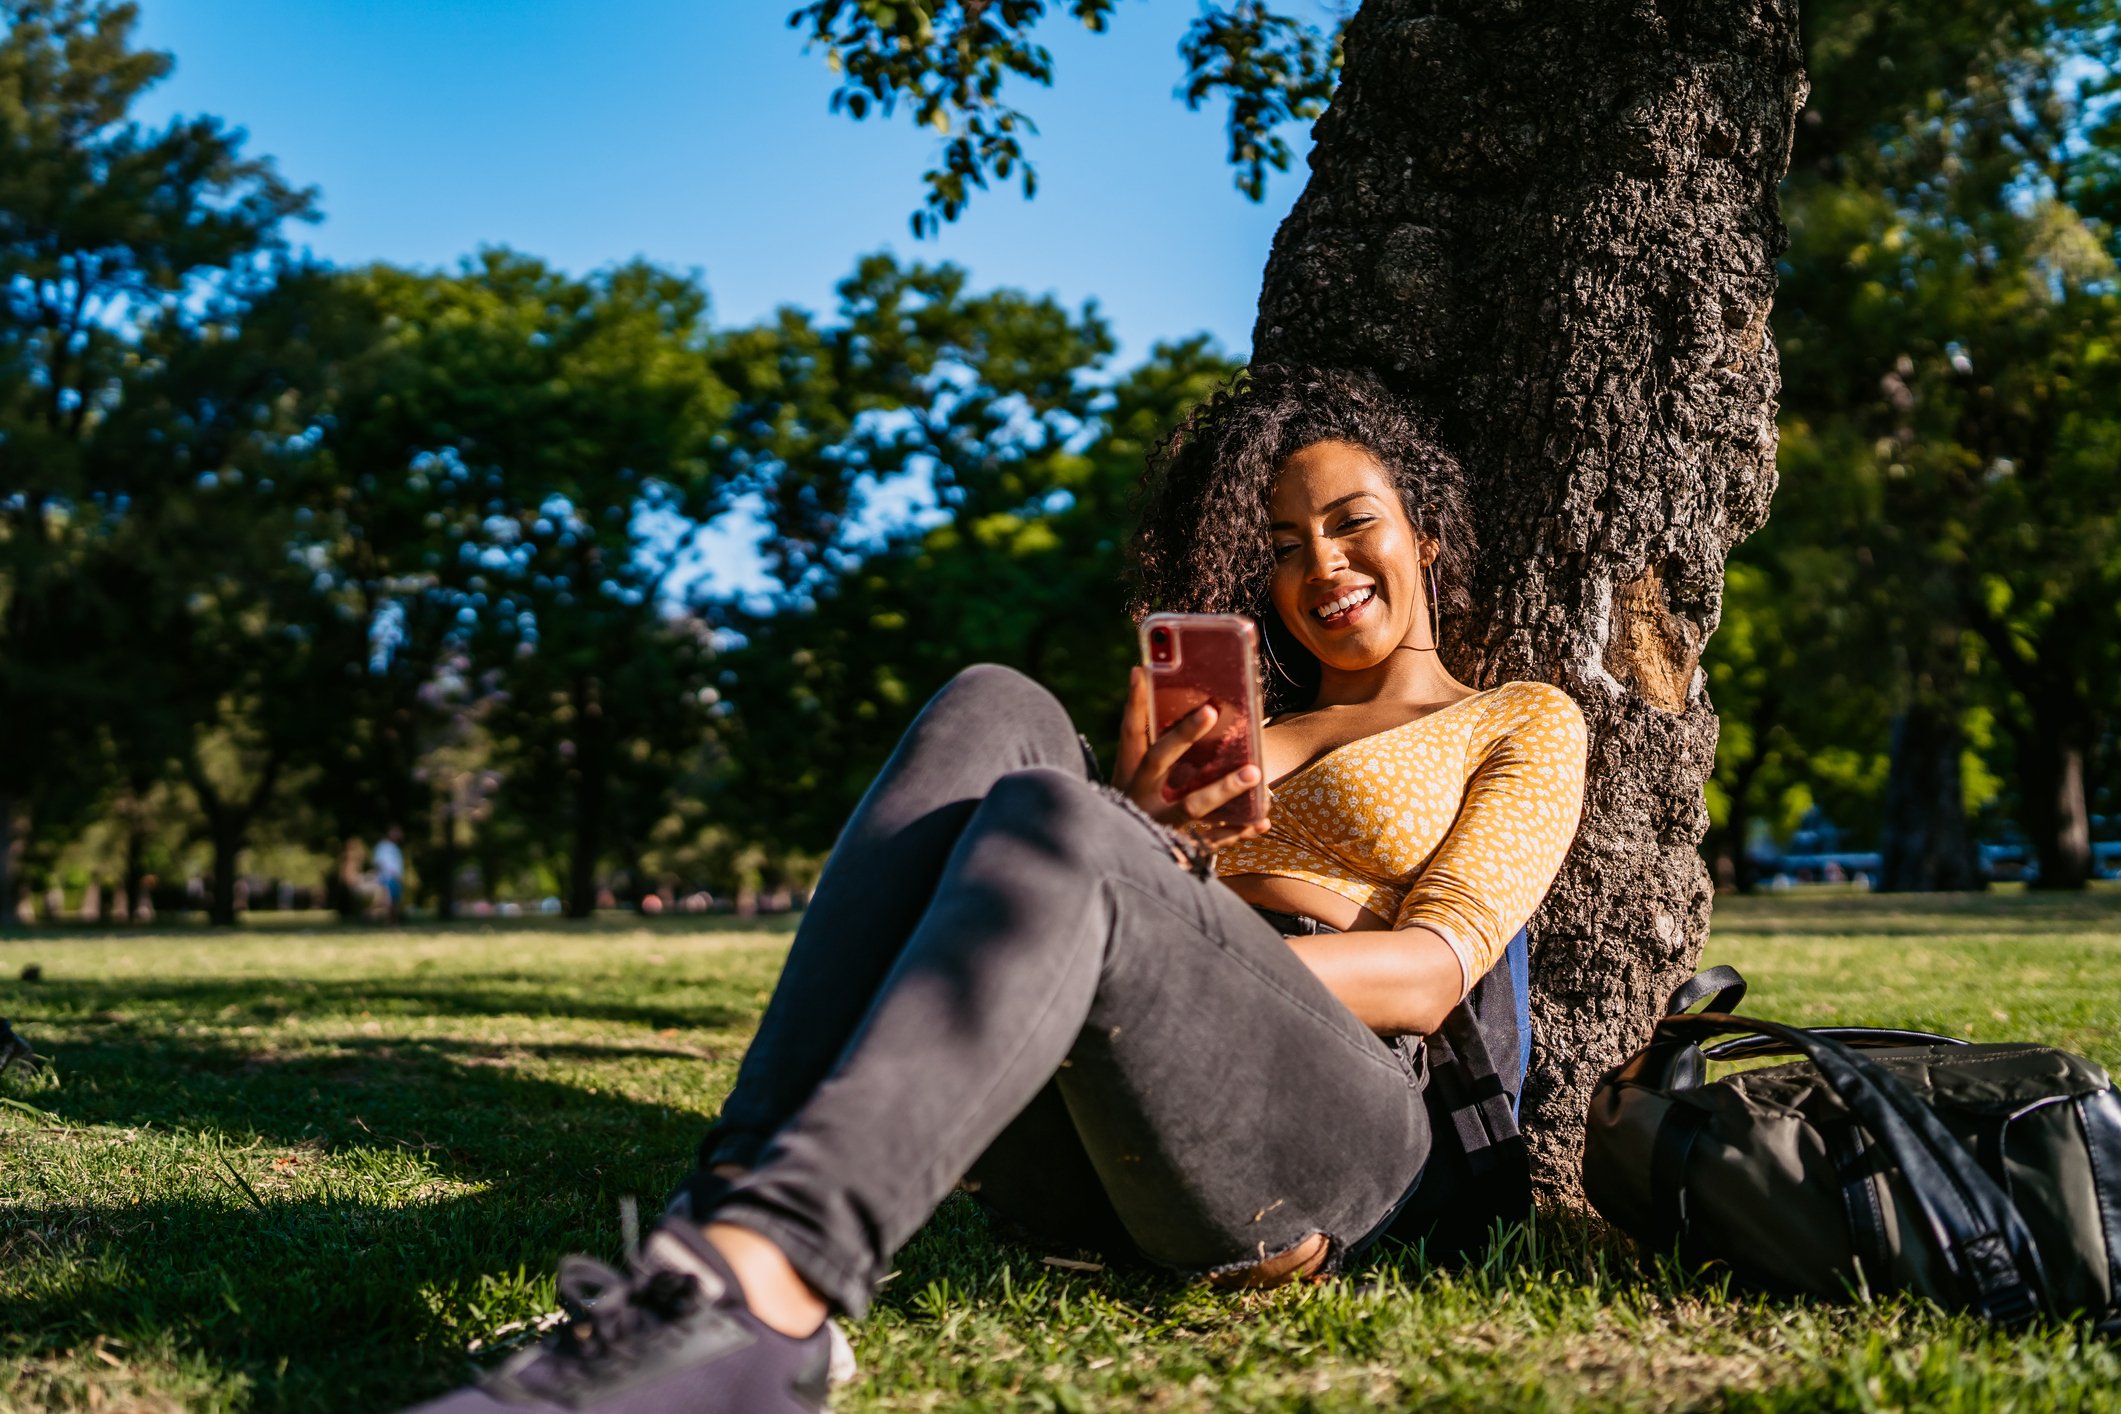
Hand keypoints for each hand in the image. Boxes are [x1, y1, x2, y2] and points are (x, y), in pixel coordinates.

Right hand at [1112, 666, 1268, 853]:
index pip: (1130, 730)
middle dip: (1184, 735)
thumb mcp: (1137, 775)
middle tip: (1210, 710)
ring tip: (1254, 772)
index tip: (1143, 670)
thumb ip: (1152, 739)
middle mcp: (1139, 795)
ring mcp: (1158, 822)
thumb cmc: (1144, 803)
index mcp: (1128, 771)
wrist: (1125, 862)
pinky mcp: (1179, 848)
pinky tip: (1261, 821)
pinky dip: (1238, 831)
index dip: (1135, 701)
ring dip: (1223, 788)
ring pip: (1191, 805)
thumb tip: (1156, 680)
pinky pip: (1212, 840)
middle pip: (1159, 759)